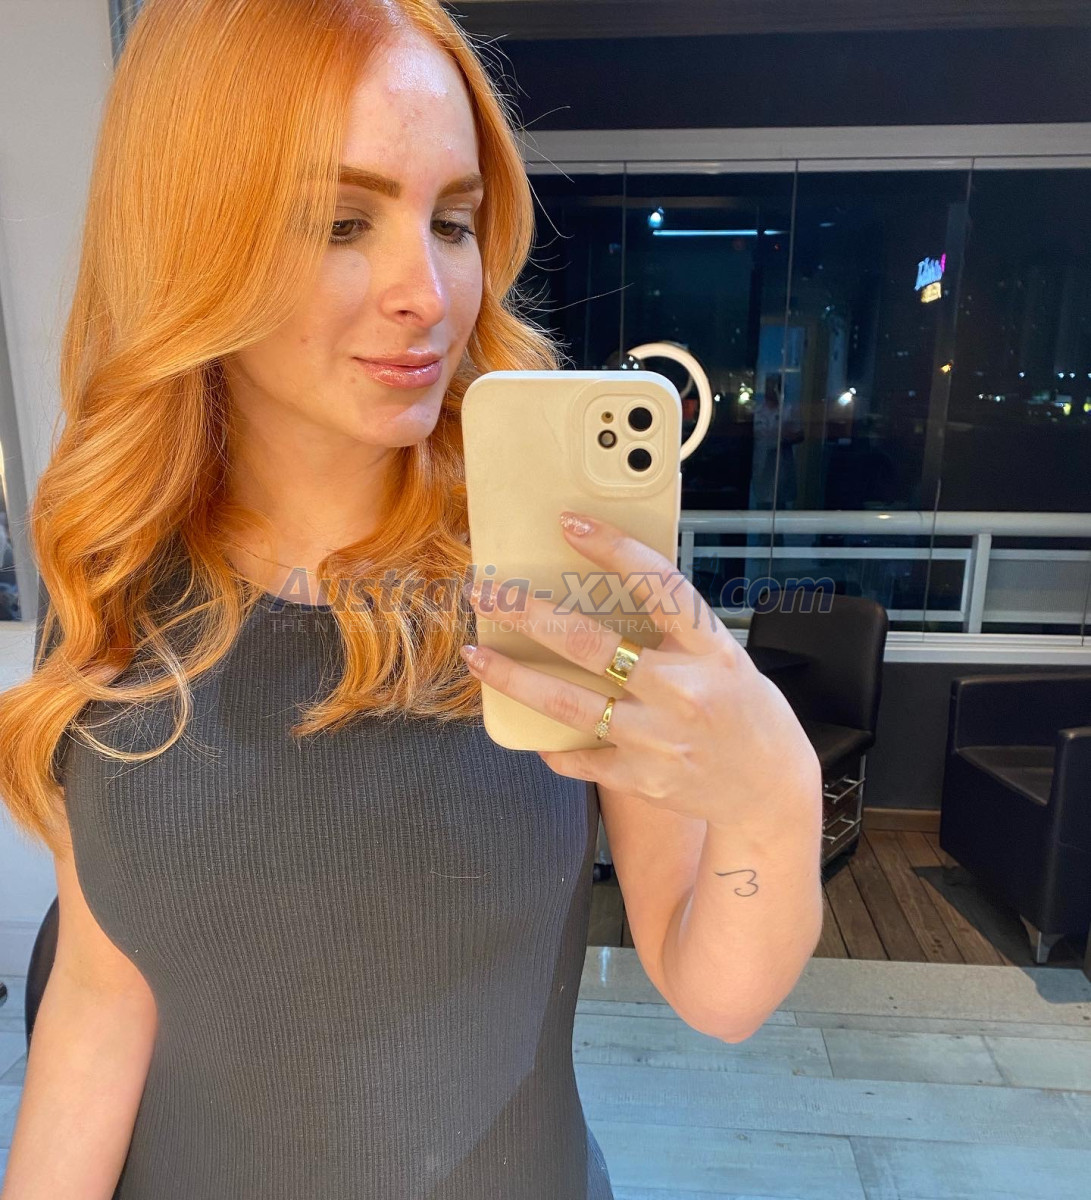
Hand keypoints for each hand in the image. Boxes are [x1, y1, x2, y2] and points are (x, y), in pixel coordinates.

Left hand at [460, 511, 821, 827]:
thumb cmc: (744, 710)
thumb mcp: (722, 655)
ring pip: (566, 702)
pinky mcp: (640, 778)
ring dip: (512, 676)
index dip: (612, 549)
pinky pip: (577, 756)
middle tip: (487, 590)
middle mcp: (681, 691)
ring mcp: (657, 739)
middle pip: (589, 644)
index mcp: (709, 648)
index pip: (658, 584)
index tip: (570, 523)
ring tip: (476, 653)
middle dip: (527, 613)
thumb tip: (610, 583)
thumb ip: (674, 628)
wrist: (769, 789)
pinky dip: (551, 743)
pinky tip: (528, 726)